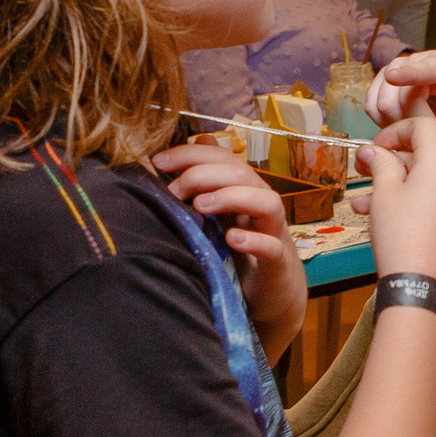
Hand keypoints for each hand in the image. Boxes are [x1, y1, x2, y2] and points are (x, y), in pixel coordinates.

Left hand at [155, 139, 304, 351]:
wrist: (274, 289)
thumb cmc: (243, 247)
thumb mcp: (221, 213)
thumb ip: (208, 183)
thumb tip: (190, 147)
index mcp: (246, 189)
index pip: (223, 158)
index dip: (191, 154)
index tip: (157, 162)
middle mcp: (261, 203)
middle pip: (242, 173)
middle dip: (203, 174)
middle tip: (174, 190)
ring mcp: (273, 231)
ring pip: (266, 202)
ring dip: (232, 197)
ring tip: (200, 206)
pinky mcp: (278, 261)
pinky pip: (272, 247)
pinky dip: (253, 240)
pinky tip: (231, 239)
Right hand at [363, 112, 435, 288]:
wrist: (424, 289)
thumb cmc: (402, 238)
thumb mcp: (384, 194)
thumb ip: (381, 164)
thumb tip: (375, 152)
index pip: (426, 128)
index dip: (397, 130)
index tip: (376, 146)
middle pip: (429, 159)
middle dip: (395, 163)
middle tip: (366, 171)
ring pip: (432, 187)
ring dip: (401, 189)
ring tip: (366, 204)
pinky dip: (420, 208)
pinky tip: (393, 222)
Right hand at [369, 50, 435, 154]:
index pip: (425, 69)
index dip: (408, 74)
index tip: (393, 77)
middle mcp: (413, 62)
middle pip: (398, 97)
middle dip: (413, 122)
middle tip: (435, 130)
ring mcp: (393, 71)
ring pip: (382, 105)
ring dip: (399, 124)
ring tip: (423, 126)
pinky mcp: (380, 85)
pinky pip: (372, 109)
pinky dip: (385, 123)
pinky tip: (405, 125)